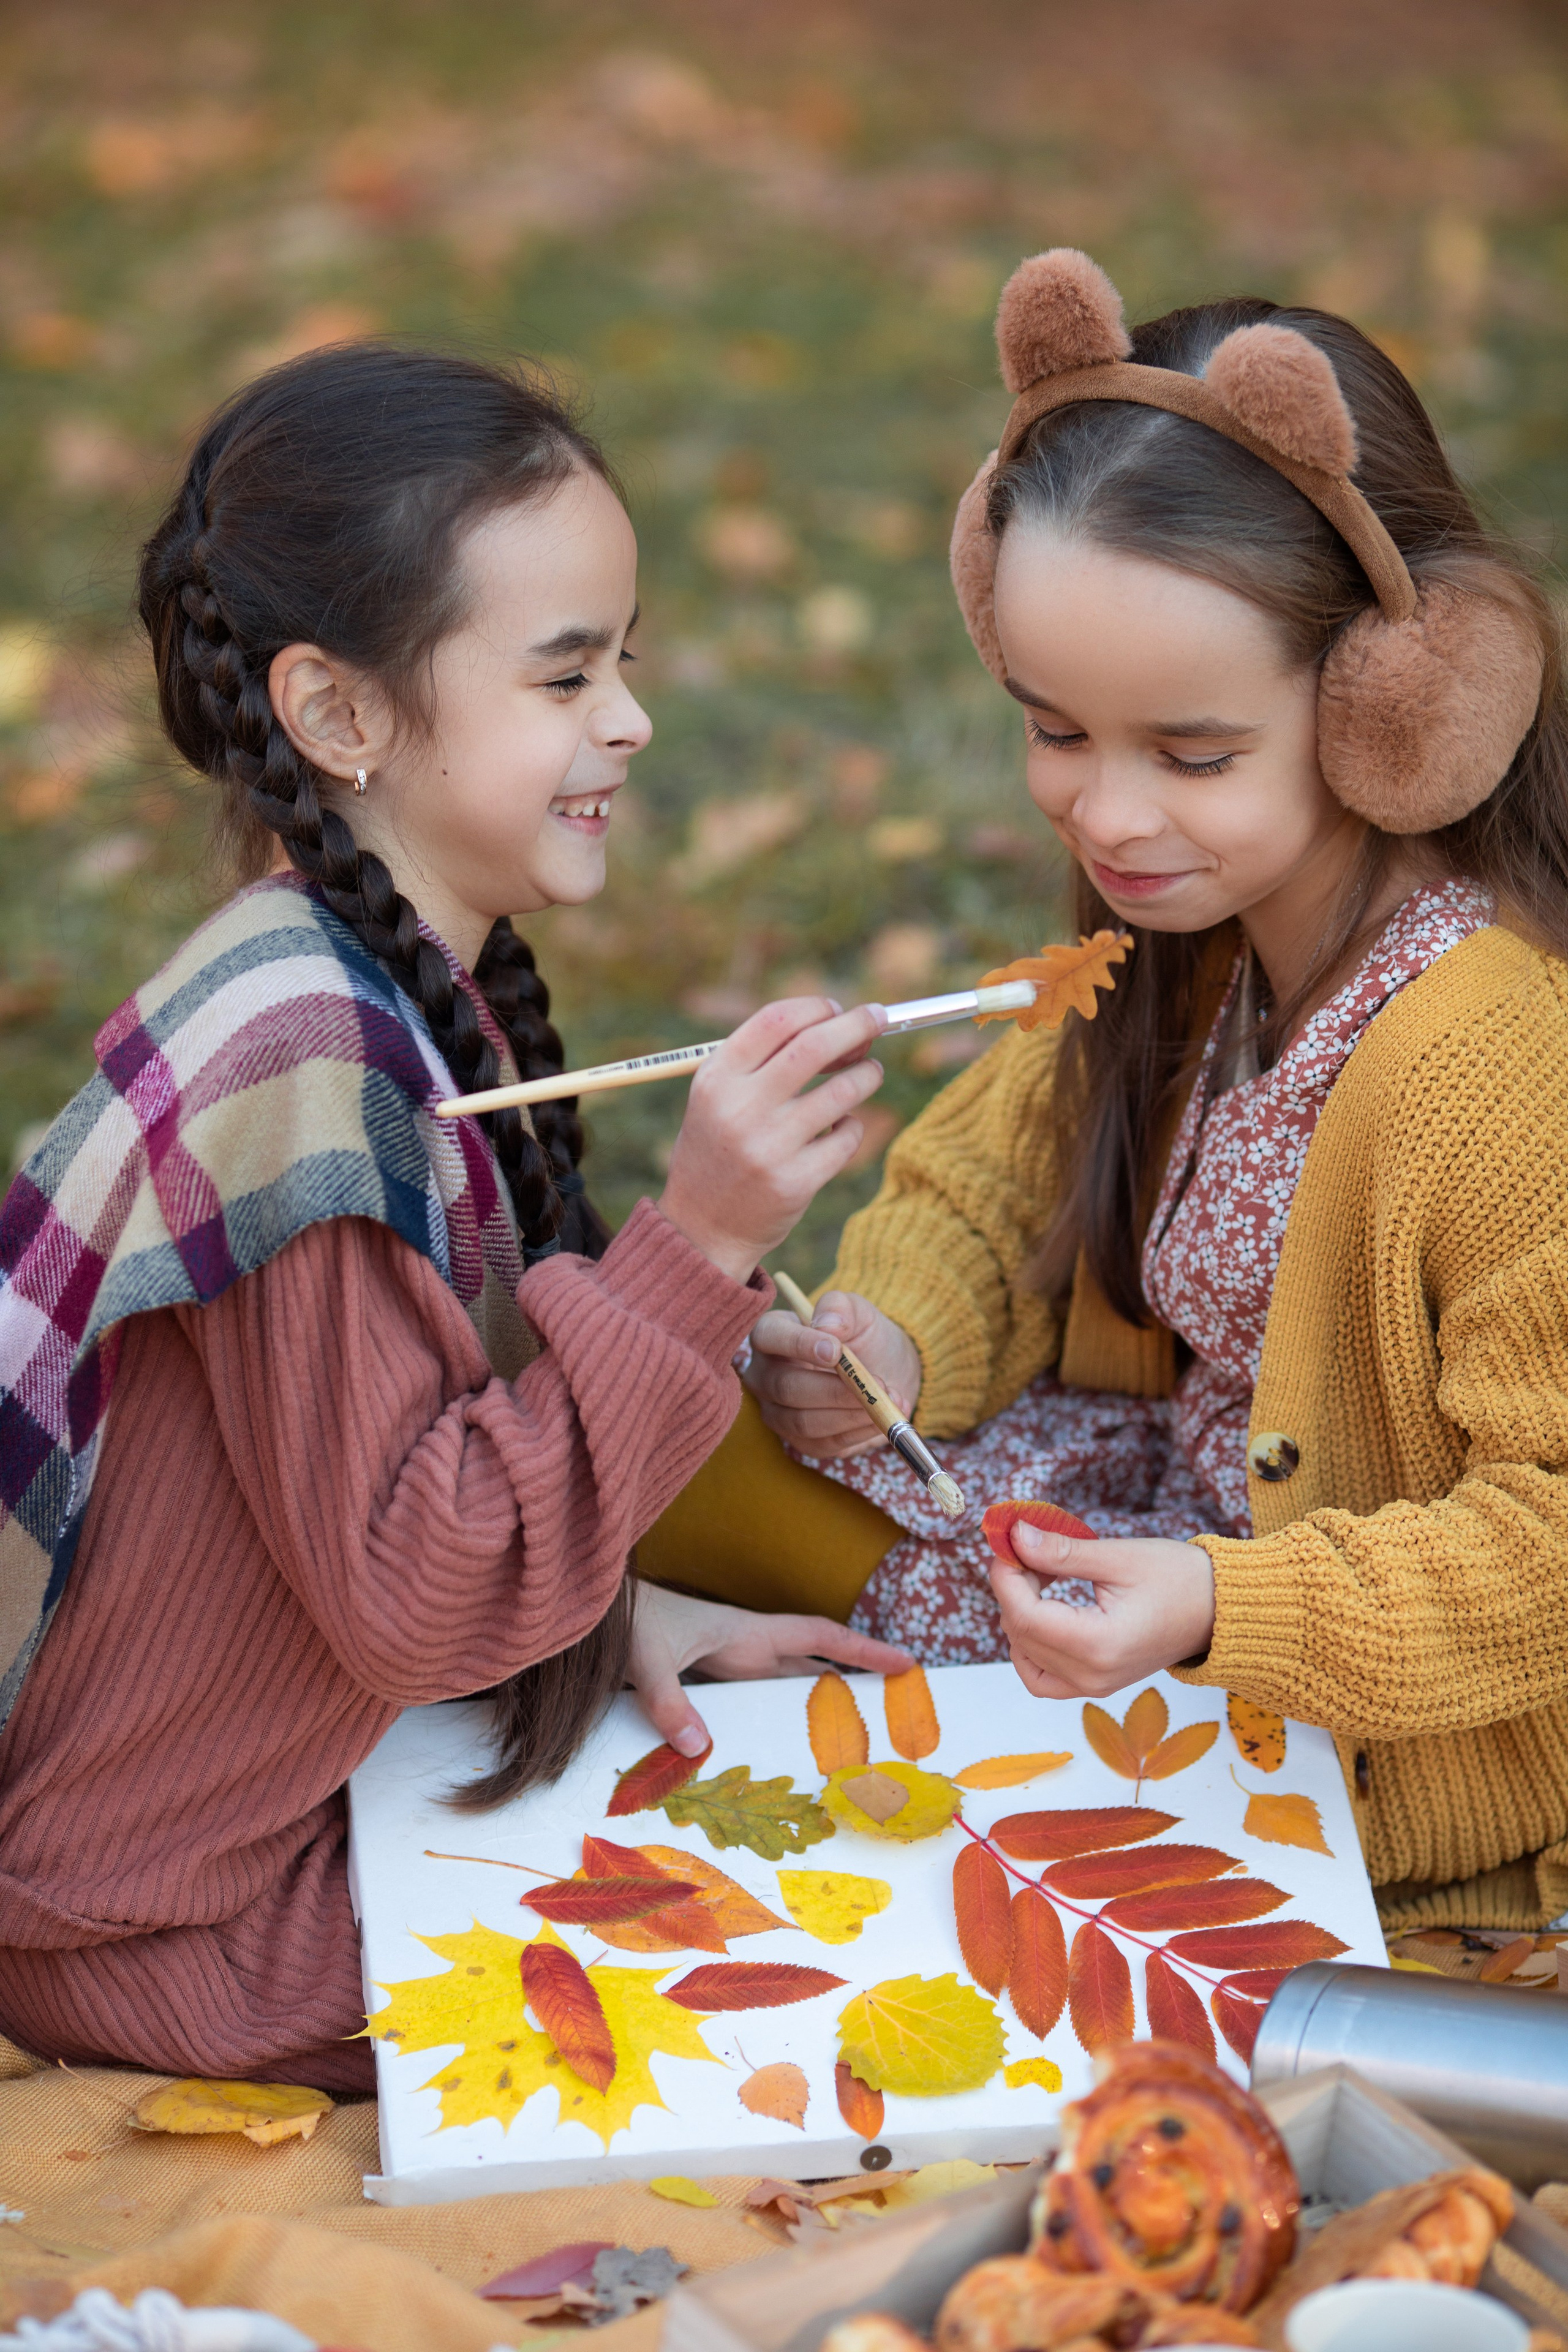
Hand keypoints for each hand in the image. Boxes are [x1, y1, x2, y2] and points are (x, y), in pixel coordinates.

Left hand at [627, 1583, 914, 1754]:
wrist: (597, 1610)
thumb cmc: (626, 1622)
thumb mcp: (646, 1659)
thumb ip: (669, 1701)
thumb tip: (698, 1748)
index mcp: (747, 1632)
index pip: (819, 1635)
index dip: (863, 1649)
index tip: (905, 1664)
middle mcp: (747, 1646)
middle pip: (815, 1664)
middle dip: (856, 1684)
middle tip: (899, 1711)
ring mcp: (732, 1663)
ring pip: (790, 1684)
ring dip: (820, 1705)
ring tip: (856, 1742)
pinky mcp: (713, 1680)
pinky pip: (760, 1700)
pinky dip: (782, 1718)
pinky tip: (787, 1747)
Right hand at [658, 998, 885, 1282]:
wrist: (701, 1228)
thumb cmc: (719, 1148)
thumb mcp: (718, 1097)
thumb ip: (764, 1060)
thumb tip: (839, 1023)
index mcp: (716, 1078)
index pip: (776, 1020)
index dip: (816, 1007)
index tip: (839, 1010)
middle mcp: (739, 1108)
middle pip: (815, 1046)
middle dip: (858, 1025)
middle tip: (880, 1018)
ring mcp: (769, 1147)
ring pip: (844, 1091)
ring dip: (867, 1075)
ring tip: (869, 1074)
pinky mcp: (796, 1182)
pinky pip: (848, 1137)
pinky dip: (853, 1126)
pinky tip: (840, 1130)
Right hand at [748, 1288, 923, 1456]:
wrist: (883, 1369)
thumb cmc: (860, 1335)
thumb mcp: (858, 1312)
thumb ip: (840, 1308)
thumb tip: (827, 1326)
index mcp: (771, 1334)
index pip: (769, 1337)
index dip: (798, 1344)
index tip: (835, 1351)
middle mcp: (765, 1376)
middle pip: (786, 1387)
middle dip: (835, 1390)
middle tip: (877, 1385)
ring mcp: (778, 1412)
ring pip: (804, 1422)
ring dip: (851, 1415)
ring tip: (888, 1401)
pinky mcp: (801, 1442)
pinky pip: (823, 1444)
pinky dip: (857, 1433)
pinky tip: (882, 1419)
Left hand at [990, 1522, 1216, 1699]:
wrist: (1217, 1612)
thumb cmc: (1178, 1579)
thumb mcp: (1118, 1557)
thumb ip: (1061, 1552)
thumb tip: (1014, 1536)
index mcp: (1099, 1645)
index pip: (1024, 1614)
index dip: (1005, 1576)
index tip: (1007, 1542)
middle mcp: (1091, 1676)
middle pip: (1020, 1633)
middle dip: (1013, 1588)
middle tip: (1028, 1549)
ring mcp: (1092, 1687)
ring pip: (1024, 1656)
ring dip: (1020, 1613)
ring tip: (1042, 1576)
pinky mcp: (1094, 1685)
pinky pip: (1042, 1677)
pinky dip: (1030, 1647)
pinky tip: (1043, 1612)